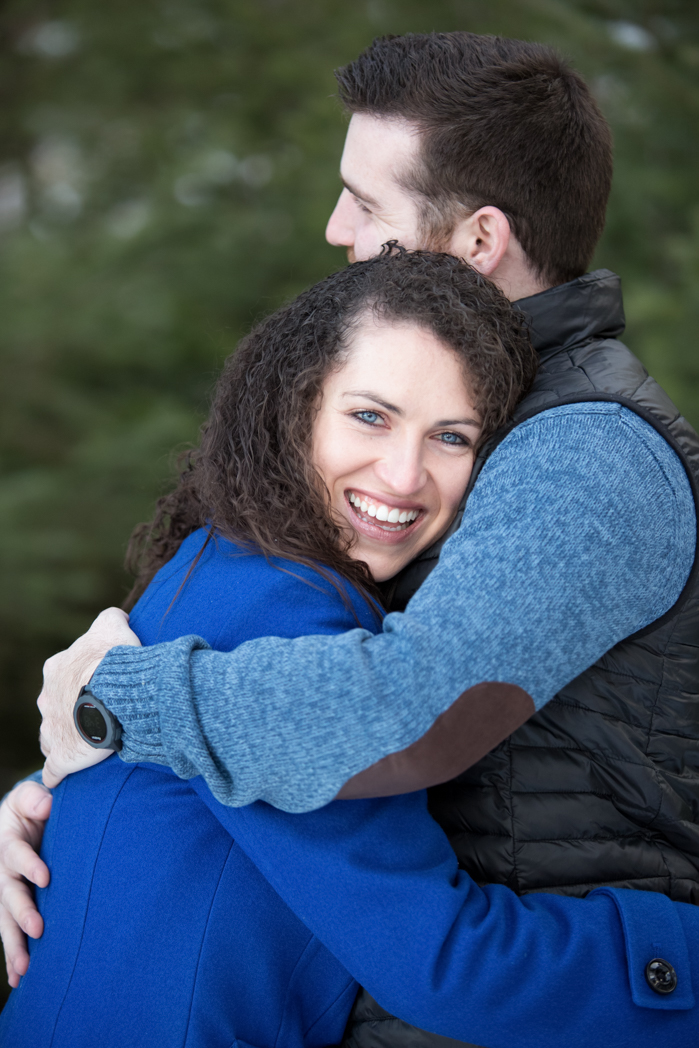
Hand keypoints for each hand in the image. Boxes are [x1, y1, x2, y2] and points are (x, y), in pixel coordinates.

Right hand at [0, 780, 51, 986]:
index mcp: (8, 844)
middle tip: (38, 929)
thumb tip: (46, 806)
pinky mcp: (8, 908)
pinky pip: (8, 933)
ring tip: (25, 968)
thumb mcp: (30, 800)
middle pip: (8, 894)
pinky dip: (12, 957)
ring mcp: (3, 893)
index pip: (17, 855)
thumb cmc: (30, 810)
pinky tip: (19, 978)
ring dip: (14, 944)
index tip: (46, 877)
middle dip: (21, 912)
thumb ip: (35, 800)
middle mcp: (1, 872)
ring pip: (4, 920)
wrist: (18, 823)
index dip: (29, 865)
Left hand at [38, 608, 140, 788]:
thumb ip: (111, 619)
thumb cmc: (113, 660)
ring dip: (66, 738)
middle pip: (55, 705)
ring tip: (85, 745)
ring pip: (52, 735)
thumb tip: (118, 616)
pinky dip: (58, 773)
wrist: (111, 694)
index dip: (81, 681)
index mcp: (57, 669)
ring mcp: (51, 729)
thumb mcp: (113, 627)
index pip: (63, 676)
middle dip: (71, 710)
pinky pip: (53, 769)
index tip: (101, 685)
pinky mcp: (60, 757)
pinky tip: (64, 777)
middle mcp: (47, 698)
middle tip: (97, 713)